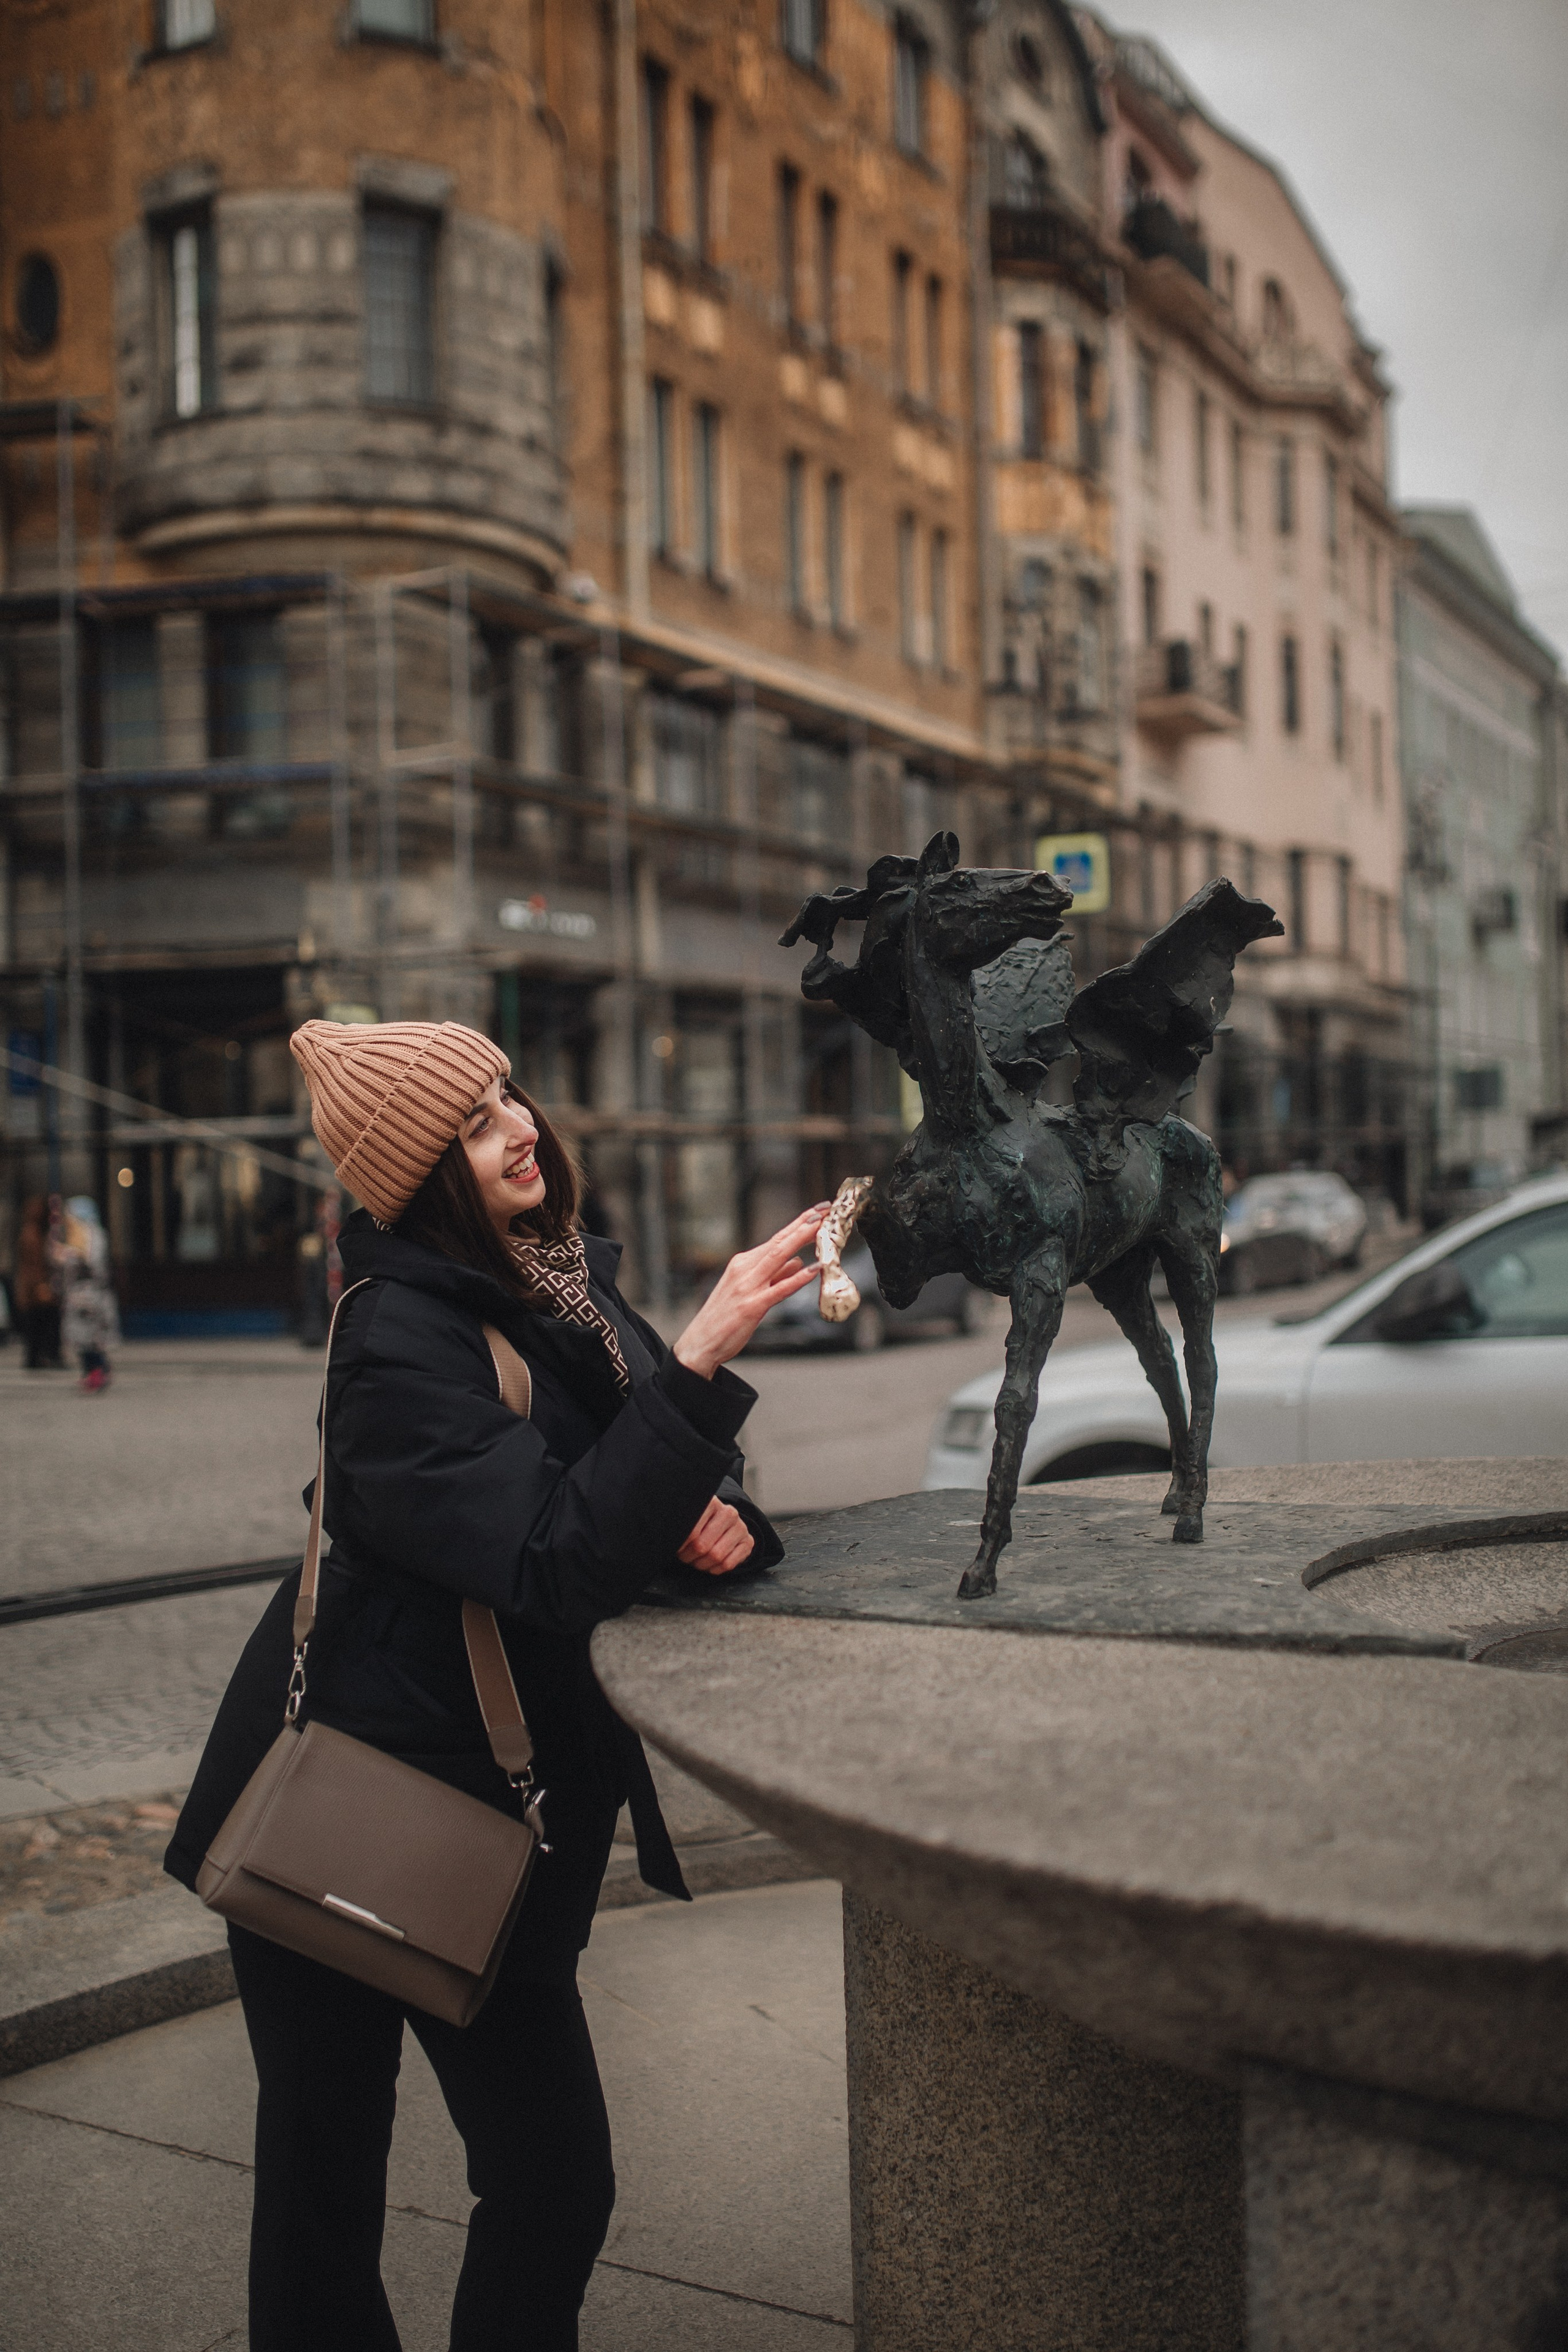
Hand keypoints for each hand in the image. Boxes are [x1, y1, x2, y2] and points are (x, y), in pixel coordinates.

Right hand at [673, 1205, 829, 1379]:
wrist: (701, 1342)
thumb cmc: (724, 1317)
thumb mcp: (749, 1290)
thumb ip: (775, 1276)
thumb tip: (798, 1262)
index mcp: (743, 1264)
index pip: (776, 1239)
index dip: (798, 1224)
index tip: (817, 1211)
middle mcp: (744, 1270)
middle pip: (778, 1242)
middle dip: (802, 1224)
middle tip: (824, 1209)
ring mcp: (747, 1287)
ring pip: (777, 1257)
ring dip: (800, 1240)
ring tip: (819, 1228)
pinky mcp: (751, 1306)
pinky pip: (778, 1289)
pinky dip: (796, 1278)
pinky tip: (812, 1269)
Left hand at [677, 1497, 755, 1575]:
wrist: (722, 1525)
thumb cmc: (699, 1524)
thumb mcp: (689, 1518)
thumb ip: (681, 1525)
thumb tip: (669, 1538)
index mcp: (711, 1503)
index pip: (691, 1532)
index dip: (680, 1545)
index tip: (676, 1547)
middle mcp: (729, 1513)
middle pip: (702, 1546)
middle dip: (689, 1556)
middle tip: (684, 1555)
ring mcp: (741, 1527)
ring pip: (716, 1557)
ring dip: (701, 1564)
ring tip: (696, 1559)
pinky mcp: (748, 1542)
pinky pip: (728, 1564)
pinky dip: (714, 1569)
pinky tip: (709, 1563)